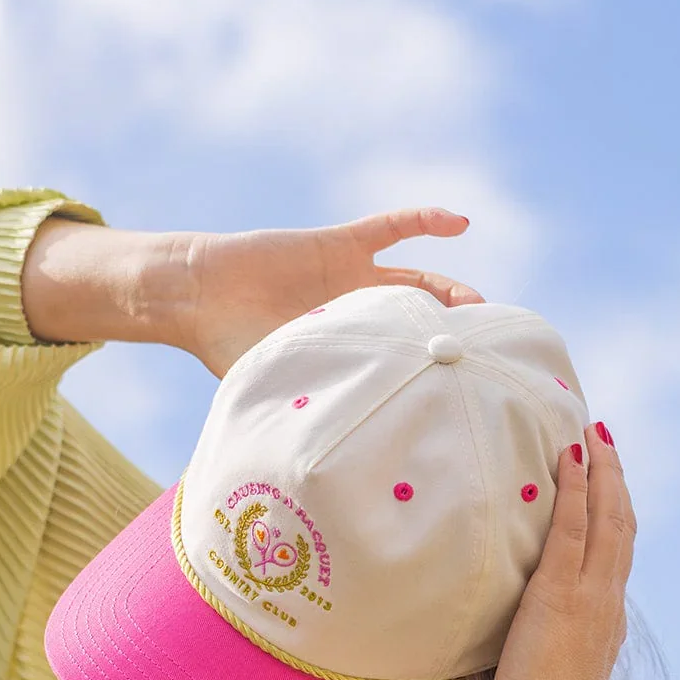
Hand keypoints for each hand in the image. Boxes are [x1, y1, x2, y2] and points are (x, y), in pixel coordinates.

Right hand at [171, 208, 484, 377]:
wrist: (198, 296)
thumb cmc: (227, 348)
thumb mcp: (277, 383)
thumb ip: (314, 404)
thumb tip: (342, 459)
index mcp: (345, 351)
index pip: (397, 364)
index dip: (428, 376)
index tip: (461, 393)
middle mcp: (355, 315)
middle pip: (418, 326)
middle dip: (450, 339)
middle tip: (481, 355)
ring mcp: (352, 278)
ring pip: (416, 281)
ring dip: (449, 292)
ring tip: (479, 305)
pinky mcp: (341, 244)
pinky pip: (391, 228)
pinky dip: (424, 220)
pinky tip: (459, 222)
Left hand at [485, 422, 635, 679]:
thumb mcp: (550, 676)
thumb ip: (548, 646)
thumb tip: (524, 633)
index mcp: (606, 623)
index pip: (616, 556)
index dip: (615, 515)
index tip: (608, 482)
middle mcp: (607, 604)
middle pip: (621, 528)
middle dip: (616, 481)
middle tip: (607, 440)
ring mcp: (589, 598)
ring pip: (606, 520)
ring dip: (601, 472)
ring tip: (593, 433)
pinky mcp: (560, 597)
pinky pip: (574, 530)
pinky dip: (576, 490)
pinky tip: (570, 459)